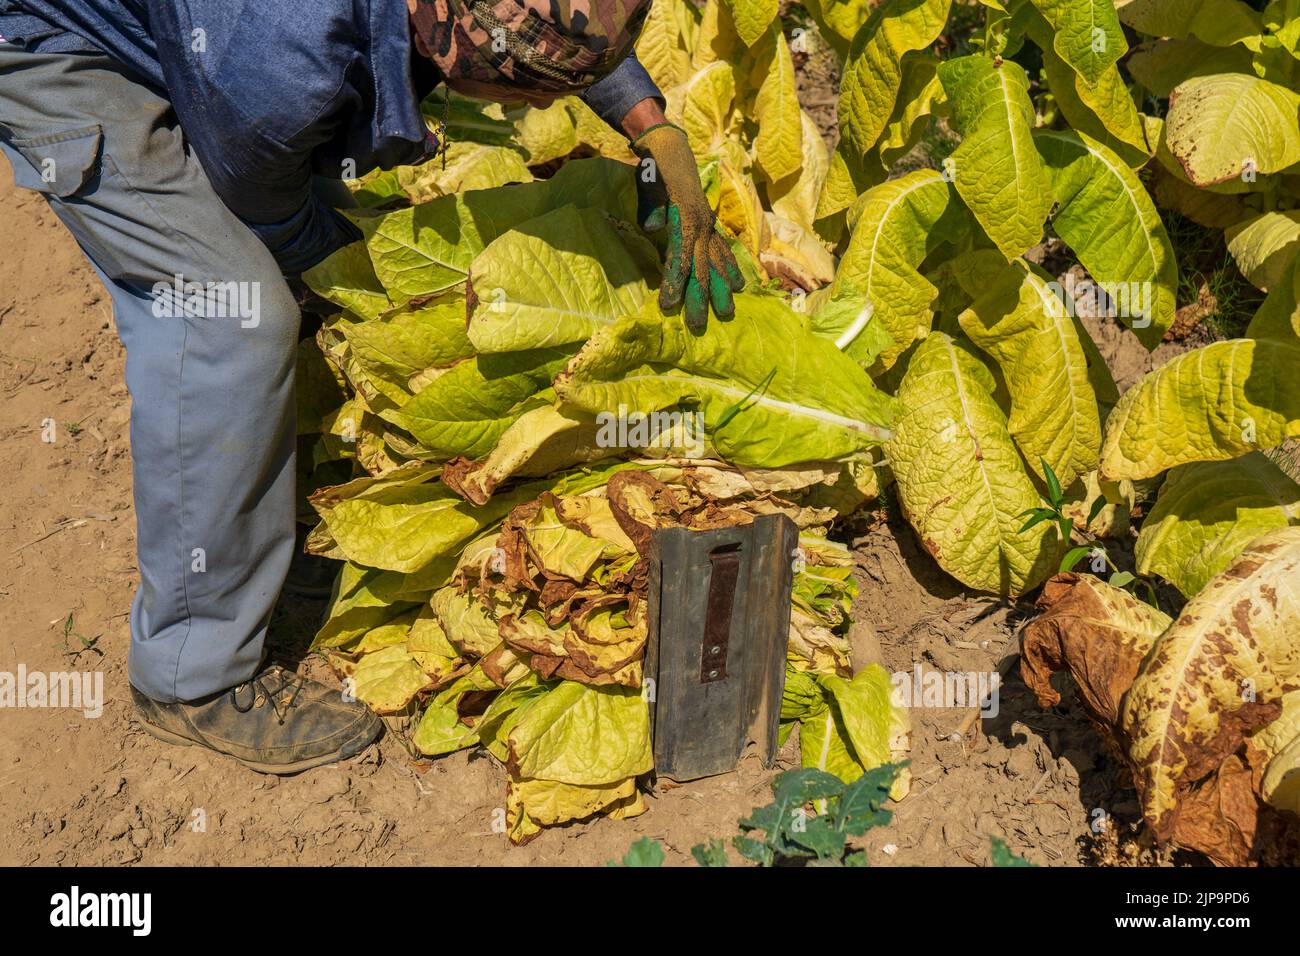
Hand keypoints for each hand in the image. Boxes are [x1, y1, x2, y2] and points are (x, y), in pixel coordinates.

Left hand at [632, 123, 744, 331]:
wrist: (671, 150)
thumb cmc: (655, 170)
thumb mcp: (648, 185)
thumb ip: (650, 208)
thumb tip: (651, 228)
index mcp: (684, 218)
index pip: (680, 257)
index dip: (674, 282)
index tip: (668, 305)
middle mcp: (701, 226)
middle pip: (701, 268)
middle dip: (700, 298)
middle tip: (698, 325)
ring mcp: (708, 227)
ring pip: (717, 263)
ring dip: (721, 290)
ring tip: (727, 313)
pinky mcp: (710, 227)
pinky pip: (722, 251)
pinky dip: (730, 269)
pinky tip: (738, 285)